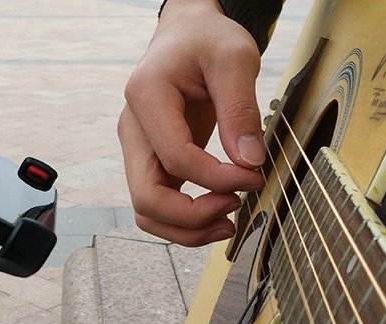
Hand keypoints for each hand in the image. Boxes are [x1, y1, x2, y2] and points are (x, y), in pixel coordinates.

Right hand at [118, 0, 265, 245]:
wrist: (188, 33)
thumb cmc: (208, 39)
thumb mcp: (235, 59)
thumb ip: (240, 110)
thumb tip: (248, 162)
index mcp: (146, 97)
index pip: (175, 158)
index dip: (217, 179)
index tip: (253, 177)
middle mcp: (132, 128)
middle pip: (146, 198)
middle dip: (192, 217)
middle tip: (235, 209)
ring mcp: (137, 148)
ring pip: (147, 211)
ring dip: (186, 229)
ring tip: (228, 223)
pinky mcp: (151, 160)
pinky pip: (159, 203)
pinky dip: (185, 220)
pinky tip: (218, 213)